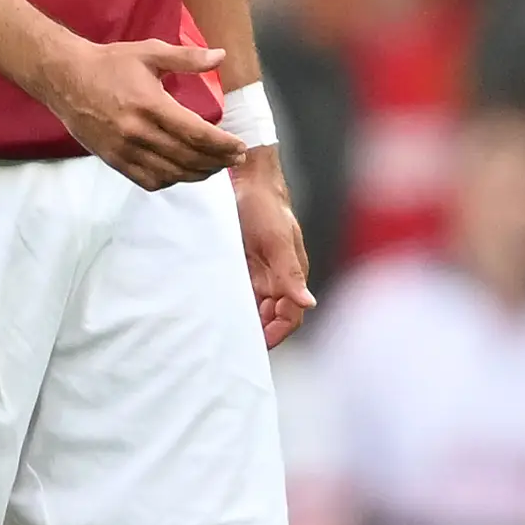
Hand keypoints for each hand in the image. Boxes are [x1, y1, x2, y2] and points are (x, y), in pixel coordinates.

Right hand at [40, 38, 242, 191]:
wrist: (64, 78)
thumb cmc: (110, 63)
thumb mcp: (149, 52)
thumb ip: (187, 57)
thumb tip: (221, 56)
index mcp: (150, 104)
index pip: (196, 134)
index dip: (222, 144)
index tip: (240, 147)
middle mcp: (138, 132)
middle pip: (188, 157)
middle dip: (217, 160)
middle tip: (235, 158)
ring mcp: (124, 150)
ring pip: (171, 173)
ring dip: (198, 174)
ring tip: (214, 166)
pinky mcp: (113, 160)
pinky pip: (148, 180)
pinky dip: (170, 181)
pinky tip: (182, 172)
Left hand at [235, 150, 316, 349]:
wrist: (244, 177)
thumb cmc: (265, 205)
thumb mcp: (276, 240)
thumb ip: (290, 273)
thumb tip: (309, 303)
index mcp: (292, 273)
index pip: (291, 316)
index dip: (277, 333)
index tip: (256, 346)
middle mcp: (277, 275)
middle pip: (272, 315)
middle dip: (259, 331)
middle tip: (234, 345)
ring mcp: (259, 268)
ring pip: (255, 305)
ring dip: (245, 318)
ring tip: (222, 332)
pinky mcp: (240, 260)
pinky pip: (239, 289)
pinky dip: (232, 301)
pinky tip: (215, 308)